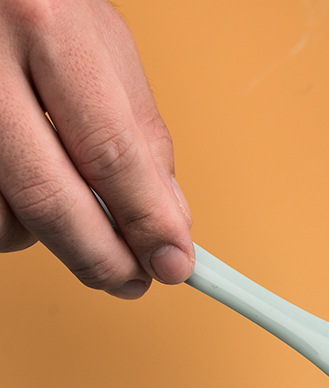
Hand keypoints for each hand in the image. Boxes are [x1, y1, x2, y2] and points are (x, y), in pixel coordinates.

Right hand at [0, 0, 193, 297]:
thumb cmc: (36, 6)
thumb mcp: (102, 48)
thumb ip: (140, 135)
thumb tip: (170, 223)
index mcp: (47, 26)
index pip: (110, 153)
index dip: (147, 222)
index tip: (174, 265)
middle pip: (50, 198)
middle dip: (102, 257)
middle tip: (133, 280)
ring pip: (5, 218)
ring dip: (51, 241)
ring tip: (76, 218)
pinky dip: (14, 224)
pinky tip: (28, 198)